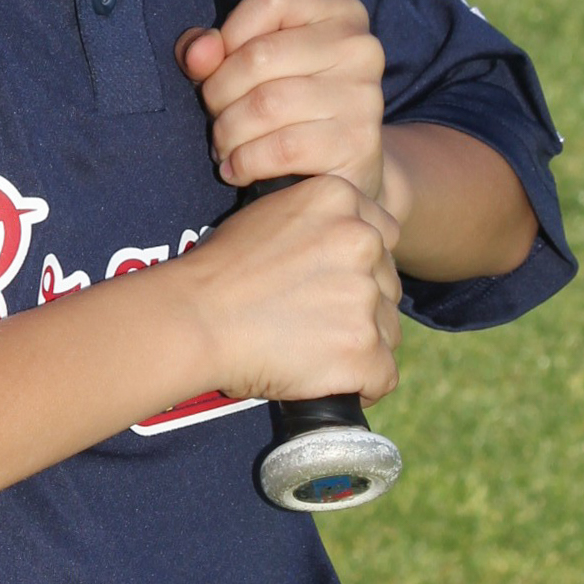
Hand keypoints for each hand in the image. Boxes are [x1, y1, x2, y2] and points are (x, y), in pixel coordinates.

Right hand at [170, 173, 402, 408]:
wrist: (194, 319)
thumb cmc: (218, 272)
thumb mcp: (267, 216)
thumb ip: (316, 223)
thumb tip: (336, 253)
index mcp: (340, 198)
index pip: (382, 237)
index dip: (358, 267)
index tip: (326, 286)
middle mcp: (362, 239)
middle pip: (387, 285)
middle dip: (359, 307)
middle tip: (311, 323)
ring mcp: (365, 295)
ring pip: (388, 330)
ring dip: (359, 345)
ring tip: (312, 352)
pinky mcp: (364, 348)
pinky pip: (384, 375)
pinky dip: (361, 385)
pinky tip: (330, 382)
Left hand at [177, 0, 389, 206]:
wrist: (346, 168)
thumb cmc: (293, 107)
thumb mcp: (254, 65)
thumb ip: (215, 49)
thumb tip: (197, 53)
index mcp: (340, 12)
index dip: (231, 33)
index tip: (219, 68)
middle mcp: (360, 47)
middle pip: (259, 55)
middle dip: (218, 93)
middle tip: (216, 117)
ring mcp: (363, 94)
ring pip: (265, 105)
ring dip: (228, 133)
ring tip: (223, 146)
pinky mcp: (357, 142)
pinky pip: (280, 149)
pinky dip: (245, 162)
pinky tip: (236, 169)